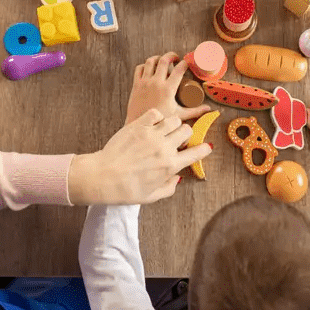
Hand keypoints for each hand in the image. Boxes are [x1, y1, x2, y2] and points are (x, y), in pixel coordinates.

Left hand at [69, 109, 209, 205]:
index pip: (196, 153)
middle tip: (177, 139)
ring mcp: (151, 135)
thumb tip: (177, 178)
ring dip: (172, 124)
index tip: (206, 147)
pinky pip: (155, 113)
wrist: (102, 177)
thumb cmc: (125, 190)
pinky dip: (156, 117)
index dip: (204, 149)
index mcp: (170, 166)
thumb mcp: (151, 196)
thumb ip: (169, 188)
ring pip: (174, 119)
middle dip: (185, 134)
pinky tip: (151, 124)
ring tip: (164, 130)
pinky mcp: (138, 126)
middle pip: (187, 130)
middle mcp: (164, 148)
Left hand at [125, 53, 211, 125]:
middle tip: (176, 58)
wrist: (140, 125)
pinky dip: (145, 65)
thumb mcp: (180, 115)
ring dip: (158, 58)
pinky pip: (139, 68)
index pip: (179, 70)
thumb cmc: (161, 122)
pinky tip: (150, 67)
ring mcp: (145, 82)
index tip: (188, 63)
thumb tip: (209, 109)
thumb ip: (195, 111)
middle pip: (164, 60)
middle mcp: (156, 83)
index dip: (185, 63)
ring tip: (163, 60)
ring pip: (151, 61)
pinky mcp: (136, 84)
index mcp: (168, 89)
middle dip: (172, 56)